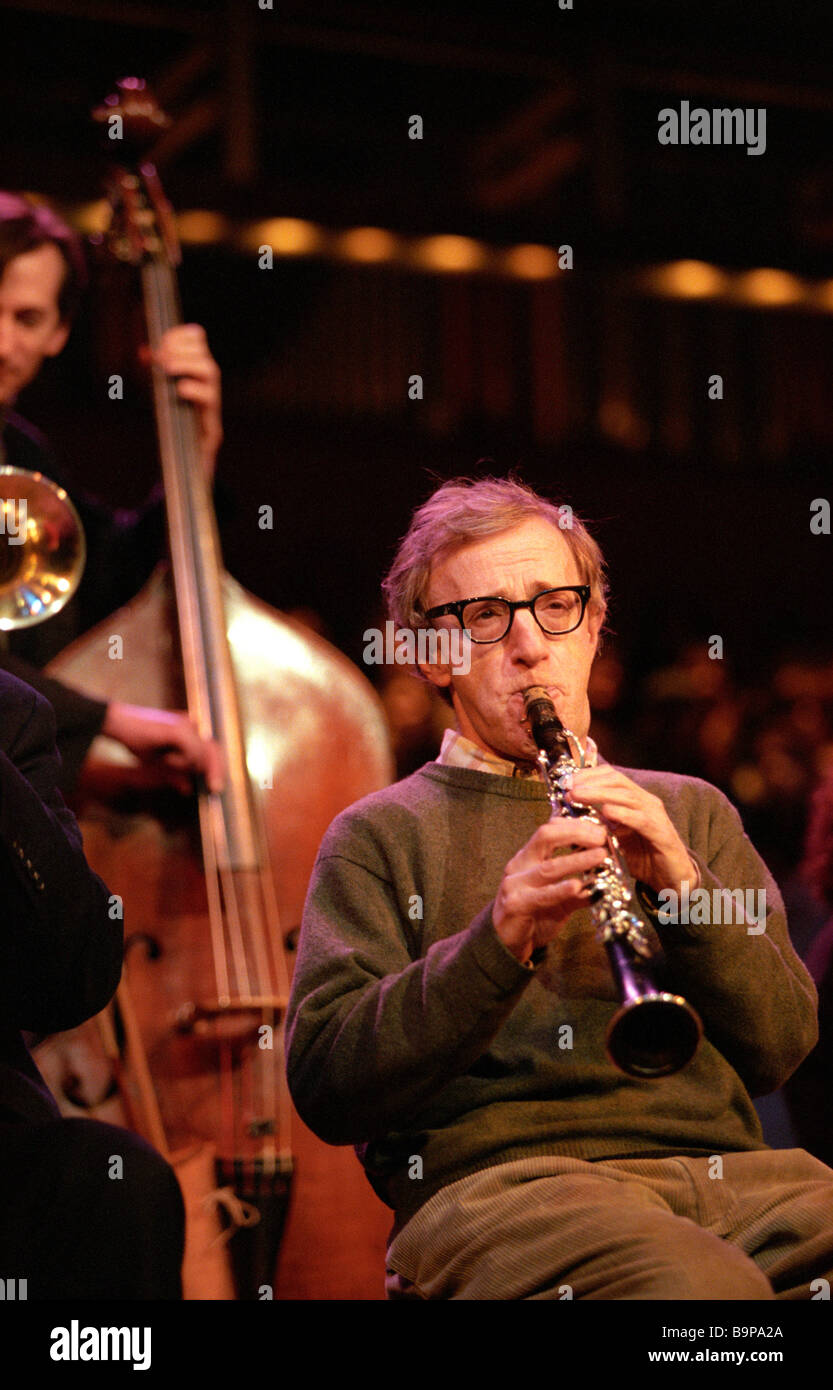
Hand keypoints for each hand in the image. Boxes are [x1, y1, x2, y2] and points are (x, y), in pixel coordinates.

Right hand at [101, 702, 223, 793]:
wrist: (118, 723)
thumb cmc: (135, 740)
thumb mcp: (157, 763)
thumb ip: (174, 774)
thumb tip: (187, 789)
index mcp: (189, 729)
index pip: (210, 749)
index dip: (215, 767)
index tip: (215, 785)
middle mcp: (191, 725)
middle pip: (213, 750)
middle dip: (216, 771)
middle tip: (215, 789)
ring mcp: (186, 725)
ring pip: (203, 754)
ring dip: (194, 768)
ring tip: (177, 769)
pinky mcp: (178, 730)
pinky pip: (191, 753)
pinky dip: (183, 763)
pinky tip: (168, 761)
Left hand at [152, 324, 221, 477]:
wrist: (188, 461)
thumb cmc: (175, 421)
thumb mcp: (161, 391)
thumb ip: (155, 371)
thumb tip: (143, 351)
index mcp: (197, 370)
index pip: (198, 338)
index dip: (181, 335)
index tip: (162, 340)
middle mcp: (208, 383)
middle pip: (203, 353)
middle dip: (181, 351)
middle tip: (161, 356)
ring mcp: (212, 401)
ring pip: (210, 371)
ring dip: (187, 365)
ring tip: (167, 368)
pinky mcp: (211, 422)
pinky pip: (208, 399)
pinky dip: (194, 390)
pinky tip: (179, 389)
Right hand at [493, 818, 608, 963]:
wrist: (505, 941)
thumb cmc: (531, 914)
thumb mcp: (556, 896)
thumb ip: (577, 887)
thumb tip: (605, 880)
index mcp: (528, 856)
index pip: (550, 829)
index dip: (575, 825)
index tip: (599, 829)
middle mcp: (520, 864)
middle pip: (546, 836)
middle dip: (576, 833)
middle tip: (601, 837)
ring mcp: (516, 884)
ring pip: (549, 867)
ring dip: (577, 860)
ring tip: (600, 856)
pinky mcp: (516, 904)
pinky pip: (542, 895)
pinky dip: (560, 890)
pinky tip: (577, 886)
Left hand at [567, 766, 695, 895]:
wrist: (671, 880)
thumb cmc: (642, 857)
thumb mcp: (614, 838)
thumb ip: (597, 826)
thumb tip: (566, 819)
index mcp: (635, 799)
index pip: (612, 776)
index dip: (588, 775)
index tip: (566, 781)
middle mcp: (647, 802)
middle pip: (617, 781)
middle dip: (590, 782)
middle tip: (568, 788)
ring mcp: (656, 816)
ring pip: (627, 796)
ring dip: (599, 794)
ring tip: (578, 795)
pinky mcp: (662, 833)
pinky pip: (642, 819)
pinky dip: (623, 814)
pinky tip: (606, 813)